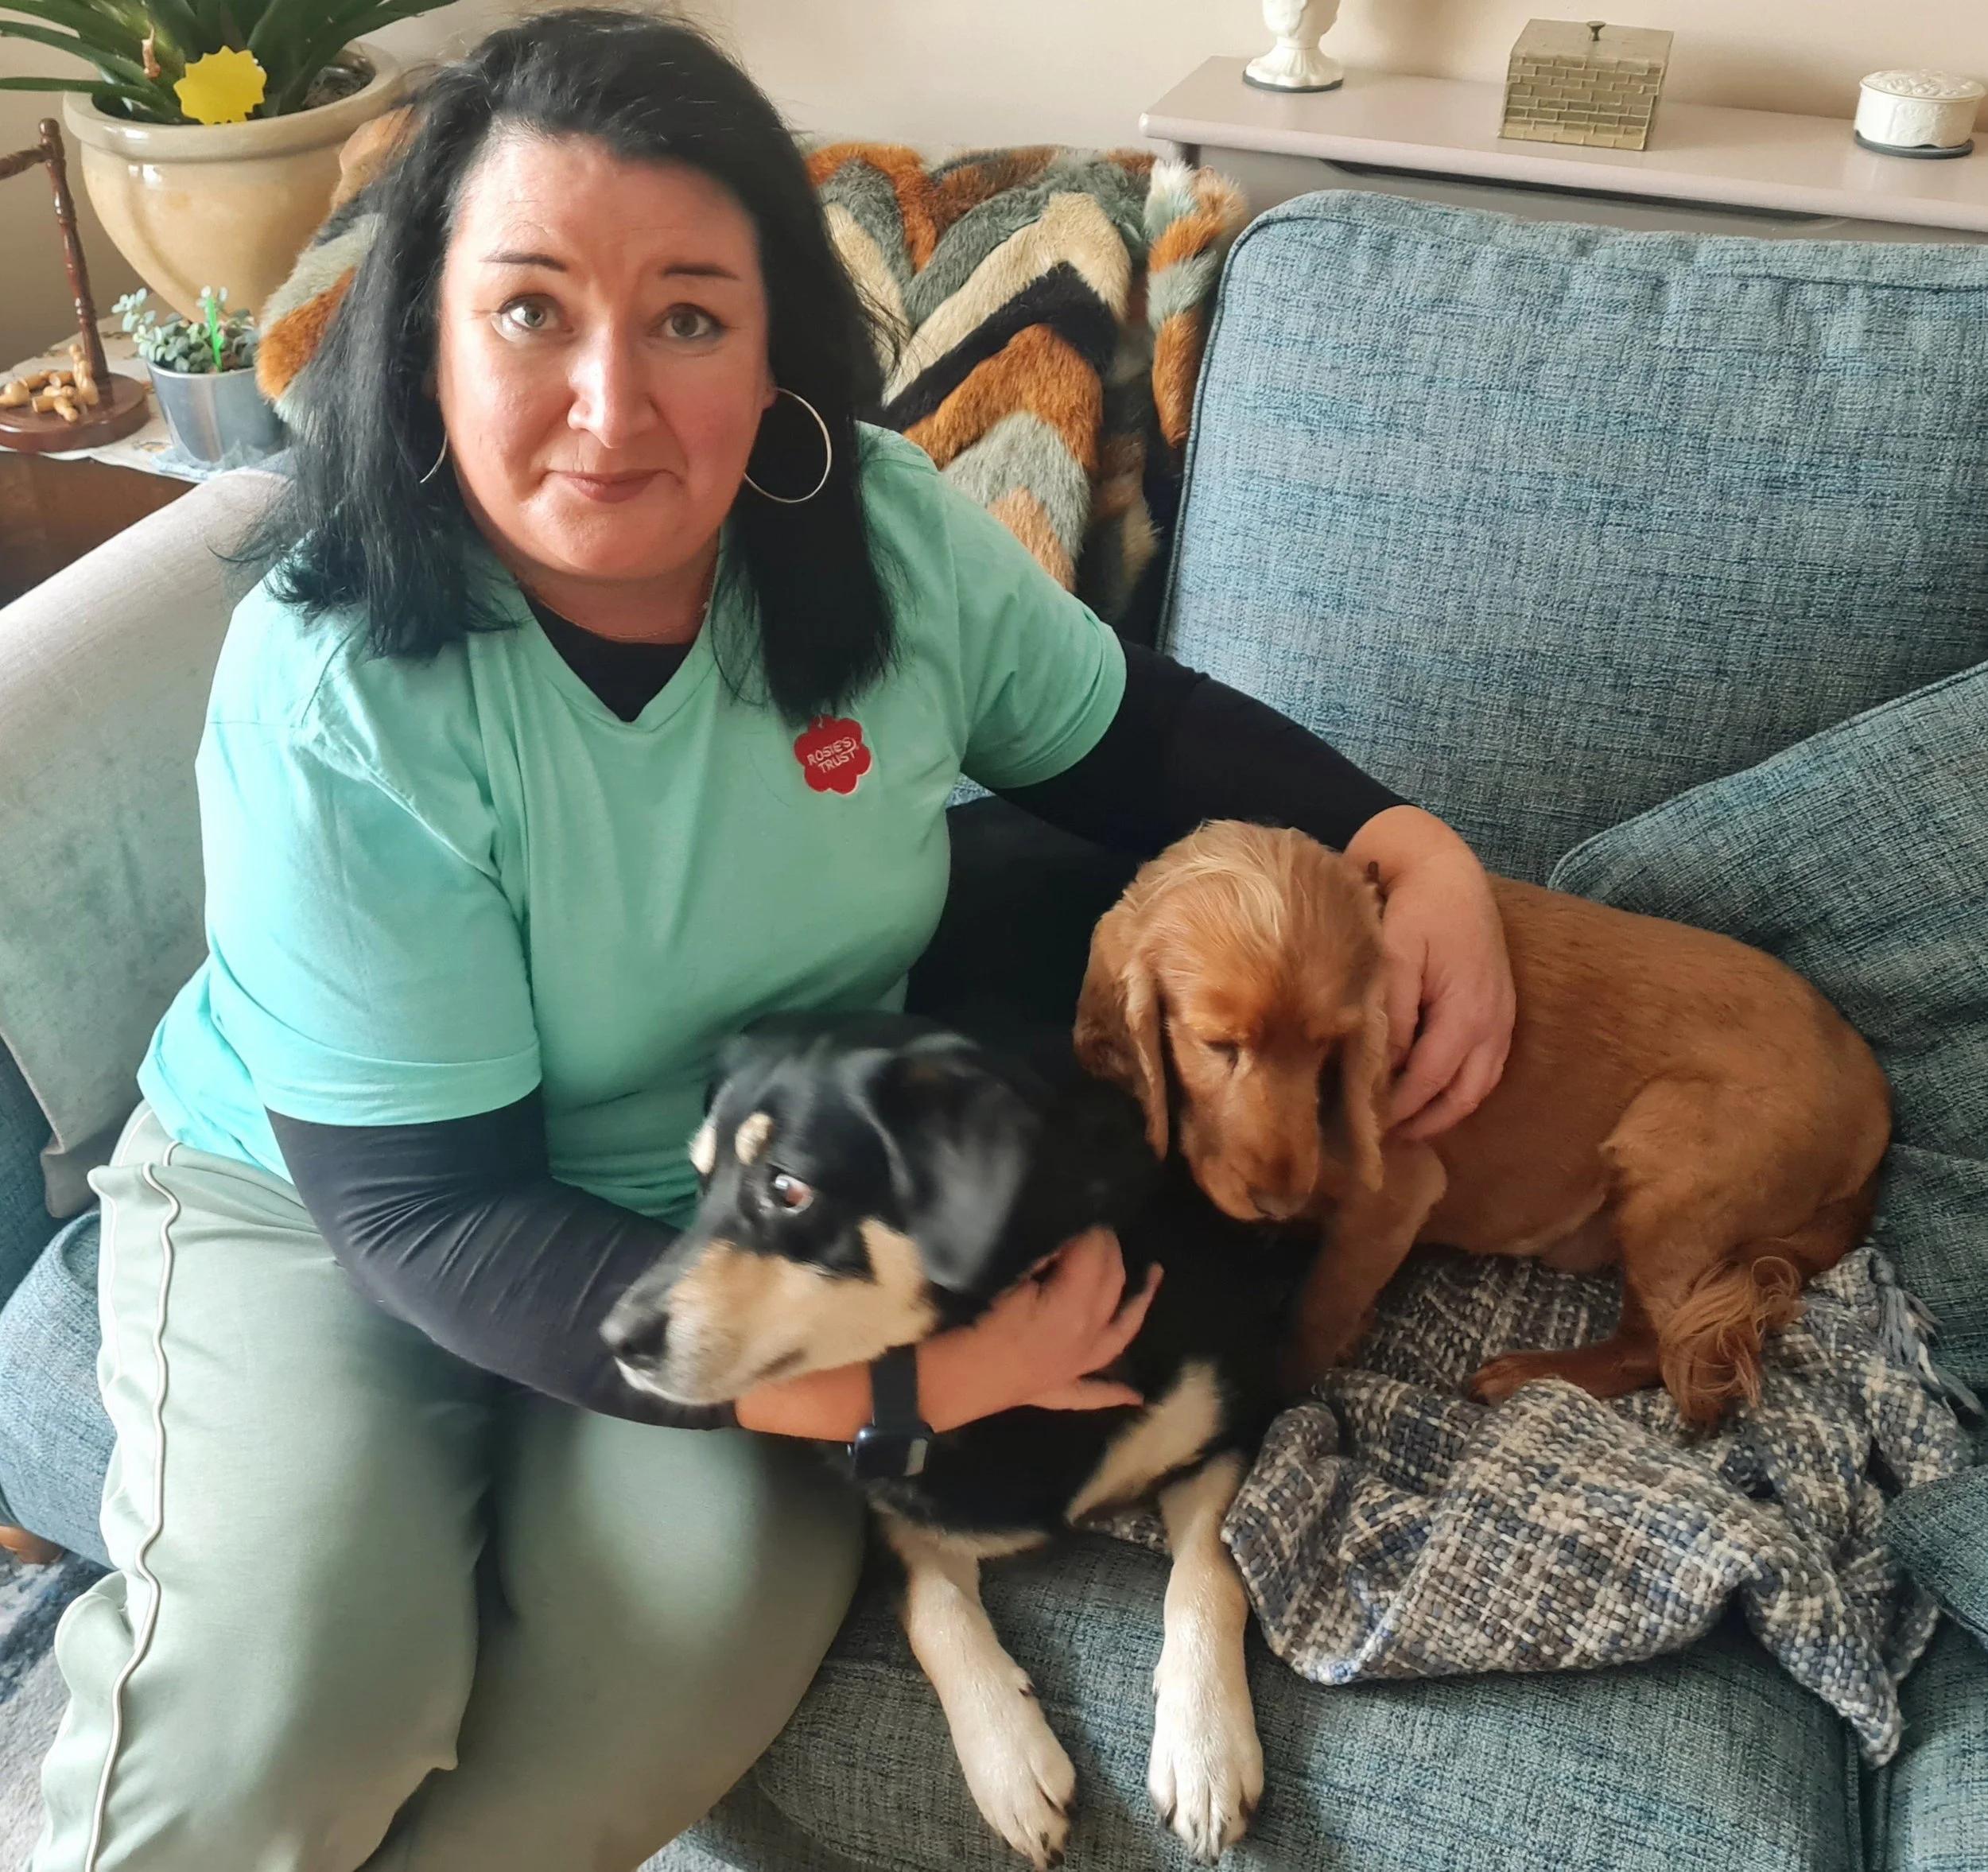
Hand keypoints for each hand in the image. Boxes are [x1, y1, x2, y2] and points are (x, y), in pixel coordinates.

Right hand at [733, 1227, 1159, 1440]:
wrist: (915, 1385)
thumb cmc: (946, 1320)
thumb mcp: (991, 1272)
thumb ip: (1031, 1248)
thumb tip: (1053, 1221)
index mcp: (1069, 1312)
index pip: (1094, 1254)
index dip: (1088, 1223)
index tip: (1076, 1197)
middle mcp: (1080, 1342)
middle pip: (1110, 1285)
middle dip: (1107, 1248)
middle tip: (1090, 1217)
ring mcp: (1067, 1370)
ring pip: (1116, 1334)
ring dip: (1135, 1305)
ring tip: (1154, 1275)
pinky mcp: (1047, 1391)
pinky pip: (1088, 1393)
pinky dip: (1112, 1393)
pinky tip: (1133, 1396)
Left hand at [1343, 804, 1513, 1142]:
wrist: (1444, 867)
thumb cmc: (1416, 908)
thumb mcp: (1396, 959)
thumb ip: (1393, 1017)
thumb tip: (1381, 1071)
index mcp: (1468, 1014)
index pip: (1429, 1082)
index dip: (1397, 1111)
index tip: (1362, 1129)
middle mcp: (1492, 1024)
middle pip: (1460, 1097)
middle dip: (1421, 1124)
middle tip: (1379, 1142)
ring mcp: (1500, 1019)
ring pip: (1475, 1087)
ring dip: (1440, 1112)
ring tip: (1400, 1128)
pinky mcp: (1497, 1010)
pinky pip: (1483, 1067)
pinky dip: (1455, 1089)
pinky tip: (1426, 1094)